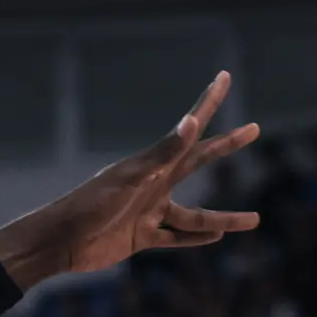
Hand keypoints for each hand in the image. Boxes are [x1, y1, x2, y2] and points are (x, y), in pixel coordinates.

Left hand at [0, 73, 259, 289]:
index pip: (191, 127)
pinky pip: (176, 237)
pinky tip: (216, 238)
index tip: (224, 77)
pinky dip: (196, 240)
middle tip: (253, 128)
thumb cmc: (91, 206)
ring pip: (196, 216)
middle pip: (199, 161)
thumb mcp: (130, 179)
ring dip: (224, 219)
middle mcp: (155, 182)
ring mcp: (149, 209)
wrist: (60, 240)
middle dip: (227, 145)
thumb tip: (191, 122)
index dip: (209, 101)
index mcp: (153, 163)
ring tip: (255, 219)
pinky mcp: (141, 236)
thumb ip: (163, 154)